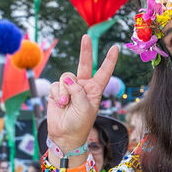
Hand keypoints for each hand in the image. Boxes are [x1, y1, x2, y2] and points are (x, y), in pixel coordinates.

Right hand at [46, 35, 119, 155]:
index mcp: (95, 90)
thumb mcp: (85, 108)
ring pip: (66, 77)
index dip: (109, 60)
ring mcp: (70, 88)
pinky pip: (56, 85)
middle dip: (86, 50)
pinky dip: (57, 95)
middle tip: (86, 36)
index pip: (104, 72)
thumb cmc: (79, 124)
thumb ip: (78, 91)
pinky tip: (60, 105)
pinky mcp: (58, 91)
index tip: (116, 48)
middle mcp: (83, 86)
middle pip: (84, 64)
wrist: (64, 135)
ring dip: (65, 91)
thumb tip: (68, 79)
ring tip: (66, 105)